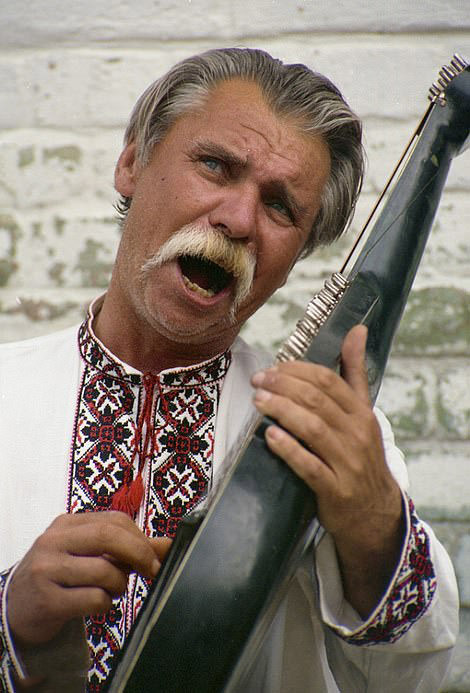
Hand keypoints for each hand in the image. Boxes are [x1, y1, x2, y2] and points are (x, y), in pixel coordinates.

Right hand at [7, 512, 170, 645]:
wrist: (17, 608)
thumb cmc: (61, 576)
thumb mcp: (87, 553)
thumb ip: (127, 546)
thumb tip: (168, 545)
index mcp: (66, 524)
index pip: (114, 520)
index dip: (140, 538)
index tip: (154, 556)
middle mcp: (53, 541)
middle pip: (109, 536)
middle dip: (139, 554)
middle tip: (151, 571)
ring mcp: (47, 570)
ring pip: (104, 571)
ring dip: (120, 585)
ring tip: (112, 590)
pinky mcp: (47, 600)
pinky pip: (93, 599)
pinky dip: (105, 605)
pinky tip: (96, 604)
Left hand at [251, 325, 403, 615]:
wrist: (374, 511)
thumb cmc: (361, 454)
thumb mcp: (363, 412)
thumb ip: (355, 371)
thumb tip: (357, 330)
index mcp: (361, 412)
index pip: (328, 381)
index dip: (297, 371)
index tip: (272, 368)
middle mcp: (357, 434)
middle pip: (316, 401)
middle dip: (283, 386)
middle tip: (258, 381)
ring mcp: (347, 462)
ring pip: (312, 429)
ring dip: (282, 411)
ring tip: (258, 401)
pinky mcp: (335, 489)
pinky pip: (309, 465)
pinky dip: (289, 449)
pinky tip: (271, 436)